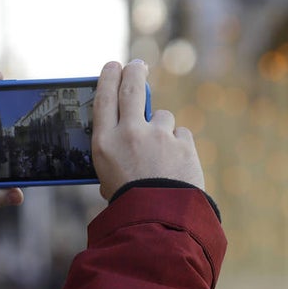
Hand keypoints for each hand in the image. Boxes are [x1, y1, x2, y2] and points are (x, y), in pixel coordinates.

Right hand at [91, 60, 204, 199]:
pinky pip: (181, 136)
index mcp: (105, 142)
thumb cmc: (129, 204)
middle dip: (134, 73)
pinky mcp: (183, 144)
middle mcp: (130, 133)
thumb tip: (127, 134)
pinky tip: (176, 166)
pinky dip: (179, 147)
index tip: (113, 66)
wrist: (159, 222)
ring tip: (161, 157)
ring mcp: (159, 136)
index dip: (108, 78)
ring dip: (162, 130)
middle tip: (137, 66)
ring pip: (162, 118)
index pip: (104, 98)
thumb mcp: (107, 177)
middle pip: (132, 89)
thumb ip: (116, 152)